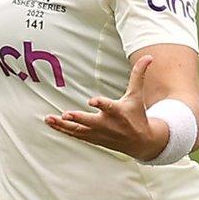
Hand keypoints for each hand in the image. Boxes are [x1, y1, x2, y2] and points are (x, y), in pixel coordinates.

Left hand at [44, 54, 171, 160]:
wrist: (141, 142)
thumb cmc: (137, 115)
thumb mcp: (137, 95)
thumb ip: (138, 75)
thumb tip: (149, 57)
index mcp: (119, 112)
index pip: (109, 107)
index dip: (101, 104)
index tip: (92, 101)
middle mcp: (108, 124)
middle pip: (91, 122)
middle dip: (79, 118)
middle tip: (66, 114)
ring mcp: (99, 133)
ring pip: (79, 130)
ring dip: (63, 125)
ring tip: (49, 118)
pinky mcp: (93, 139)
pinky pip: (75, 135)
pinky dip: (63, 130)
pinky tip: (51, 123)